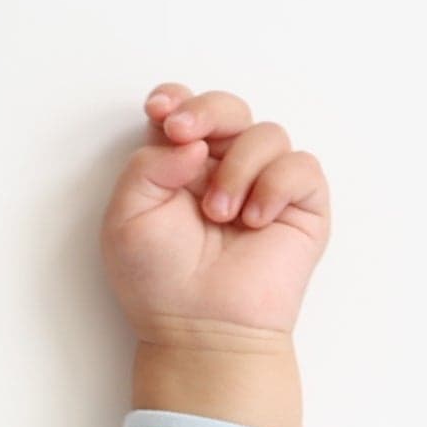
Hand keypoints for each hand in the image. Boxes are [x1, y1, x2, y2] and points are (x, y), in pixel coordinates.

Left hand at [100, 83, 330, 344]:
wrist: (199, 327)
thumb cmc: (158, 282)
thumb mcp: (125, 218)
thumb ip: (147, 165)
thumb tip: (191, 141)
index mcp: (179, 167)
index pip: (185, 111)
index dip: (177, 99)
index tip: (161, 111)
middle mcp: (222, 168)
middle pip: (228, 108)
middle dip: (208, 111)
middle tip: (188, 137)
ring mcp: (263, 184)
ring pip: (266, 132)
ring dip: (237, 168)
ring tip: (219, 216)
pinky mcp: (300, 204)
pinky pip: (300, 165)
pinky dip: (276, 185)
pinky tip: (254, 219)